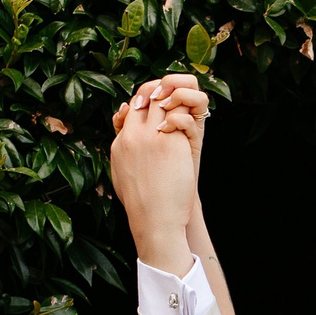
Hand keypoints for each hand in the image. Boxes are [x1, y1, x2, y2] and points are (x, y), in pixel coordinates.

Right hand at [111, 74, 207, 272]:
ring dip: (176, 100)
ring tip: (186, 105)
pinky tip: (195, 117)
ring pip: (164, 101)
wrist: (155, 220)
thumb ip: (120, 149)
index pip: (131, 106)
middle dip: (163, 93)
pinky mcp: (173, 143)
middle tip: (176, 99)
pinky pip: (181, 115)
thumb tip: (120, 131)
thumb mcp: (120, 173)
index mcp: (120, 142)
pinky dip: (188, 113)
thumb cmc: (141, 204)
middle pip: (147, 97)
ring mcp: (153, 137)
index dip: (146, 100)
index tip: (160, 104)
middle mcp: (134, 135)